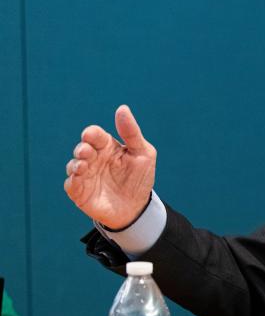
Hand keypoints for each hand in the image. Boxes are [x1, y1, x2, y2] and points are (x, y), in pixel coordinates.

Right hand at [64, 105, 156, 229]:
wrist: (137, 208)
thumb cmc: (139, 178)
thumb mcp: (143, 153)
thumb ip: (131, 132)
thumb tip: (122, 108)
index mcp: (107, 147)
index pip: (94, 135)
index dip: (91, 134)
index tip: (91, 136)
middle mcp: (93, 158)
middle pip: (82, 148)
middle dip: (82, 148)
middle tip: (86, 152)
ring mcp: (85, 174)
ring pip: (73, 165)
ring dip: (76, 164)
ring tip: (84, 166)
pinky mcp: (79, 191)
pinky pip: (71, 184)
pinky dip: (73, 180)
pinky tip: (79, 178)